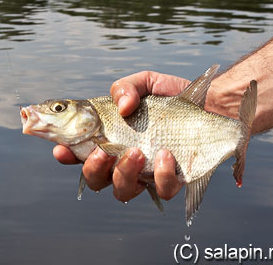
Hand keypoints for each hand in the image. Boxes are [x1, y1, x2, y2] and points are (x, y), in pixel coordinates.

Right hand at [53, 71, 189, 201]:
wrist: (212, 105)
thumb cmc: (173, 97)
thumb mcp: (145, 82)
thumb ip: (125, 88)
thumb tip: (122, 107)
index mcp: (110, 139)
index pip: (79, 152)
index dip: (66, 154)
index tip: (60, 148)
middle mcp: (123, 160)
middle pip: (95, 179)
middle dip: (93, 169)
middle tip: (103, 151)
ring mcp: (145, 174)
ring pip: (122, 191)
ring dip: (124, 174)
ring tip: (137, 152)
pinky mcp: (171, 181)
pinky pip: (160, 191)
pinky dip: (160, 175)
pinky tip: (166, 155)